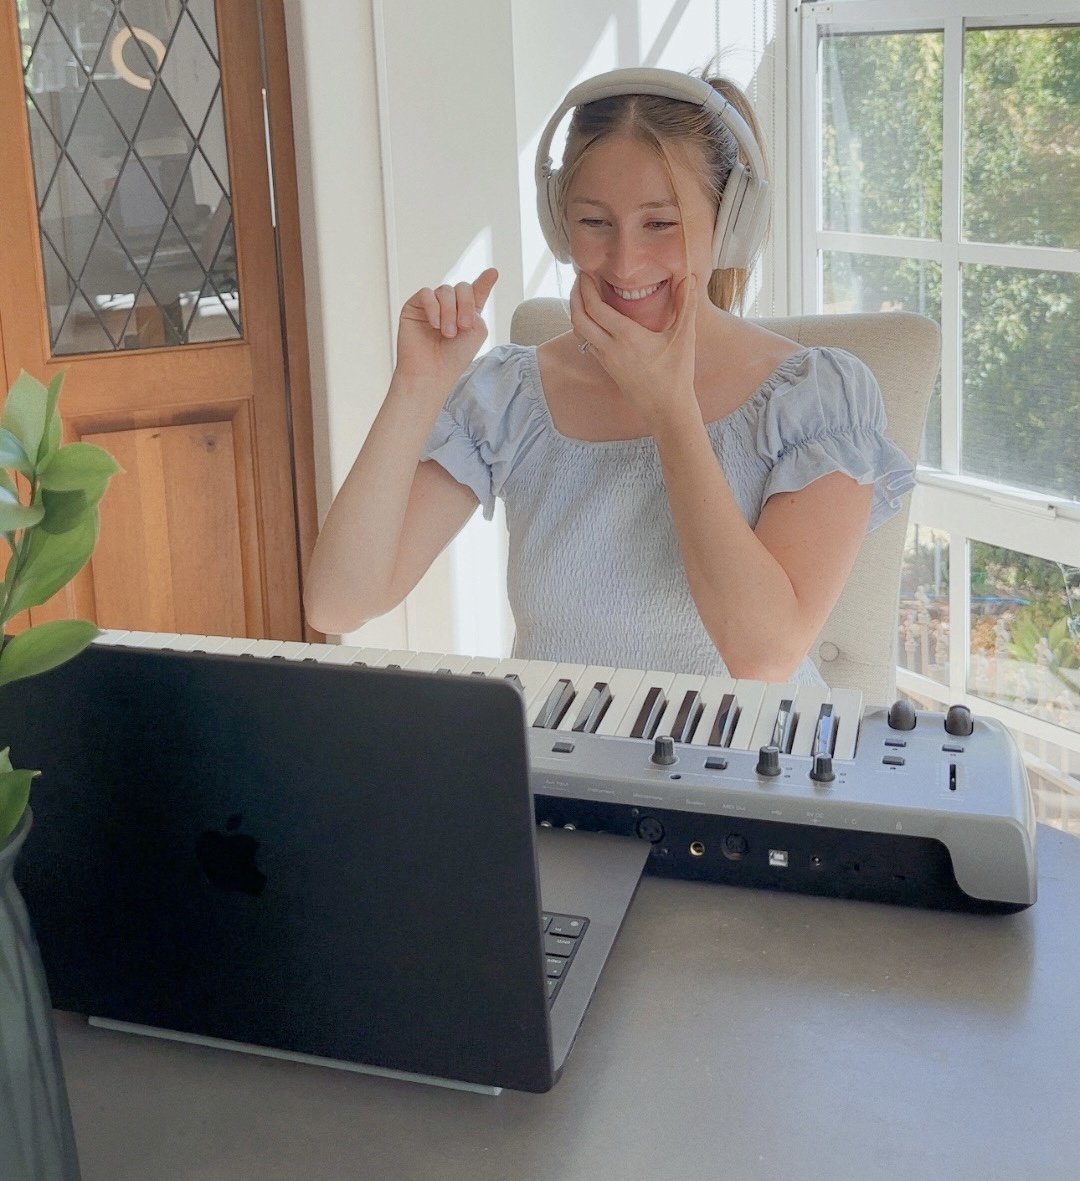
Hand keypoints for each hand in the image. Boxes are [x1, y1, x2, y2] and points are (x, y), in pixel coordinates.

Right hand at [395, 267, 498, 388]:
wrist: (432, 373)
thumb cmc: (454, 357)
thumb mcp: (476, 331)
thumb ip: (476, 307)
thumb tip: (468, 287)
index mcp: (467, 312)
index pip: (476, 292)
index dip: (484, 282)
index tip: (494, 272)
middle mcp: (449, 306)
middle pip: (462, 288)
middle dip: (466, 305)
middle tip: (464, 327)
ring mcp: (431, 305)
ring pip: (445, 291)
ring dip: (450, 312)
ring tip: (448, 333)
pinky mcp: (414, 306)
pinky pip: (427, 294)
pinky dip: (433, 307)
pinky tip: (435, 325)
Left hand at [570, 271, 698, 425]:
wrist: (666, 410)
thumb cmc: (677, 375)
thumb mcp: (684, 338)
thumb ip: (686, 305)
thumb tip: (690, 277)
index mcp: (626, 337)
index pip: (595, 307)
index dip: (586, 287)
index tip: (587, 271)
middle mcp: (610, 348)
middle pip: (579, 317)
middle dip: (576, 295)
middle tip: (581, 278)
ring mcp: (606, 359)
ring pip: (579, 332)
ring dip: (576, 311)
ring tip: (583, 294)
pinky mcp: (607, 368)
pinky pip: (587, 342)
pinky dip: (584, 326)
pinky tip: (594, 318)